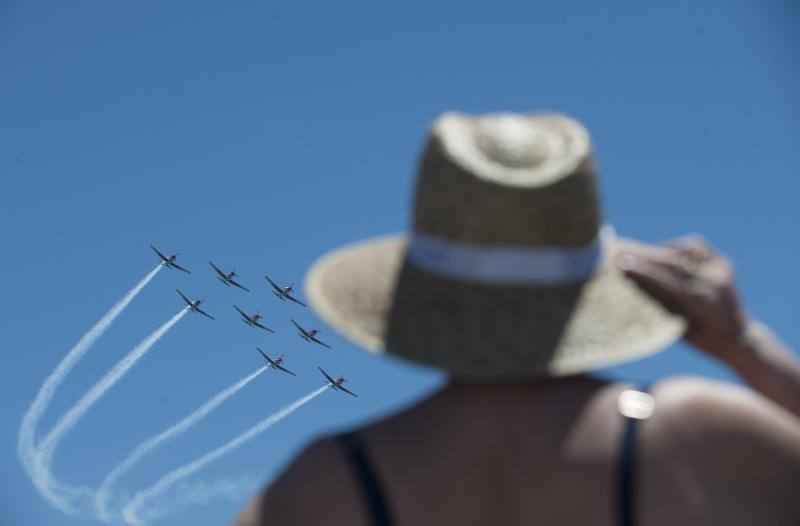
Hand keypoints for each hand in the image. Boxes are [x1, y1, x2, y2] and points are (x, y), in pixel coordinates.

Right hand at [617, 235, 750, 363]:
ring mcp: (722, 270)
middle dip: (645, 258)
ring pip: (684, 250)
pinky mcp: (723, 263)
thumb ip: (662, 307)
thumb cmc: (705, 340)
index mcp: (706, 304)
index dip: (644, 272)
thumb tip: (634, 286)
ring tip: (638, 253)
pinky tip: (661, 250)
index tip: (621, 265)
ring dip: (658, 251)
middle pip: (674, 263)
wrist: (741, 338)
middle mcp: (716, 282)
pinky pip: (696, 247)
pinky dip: (676, 247)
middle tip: (621, 253)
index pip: (669, 282)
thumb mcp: (681, 329)